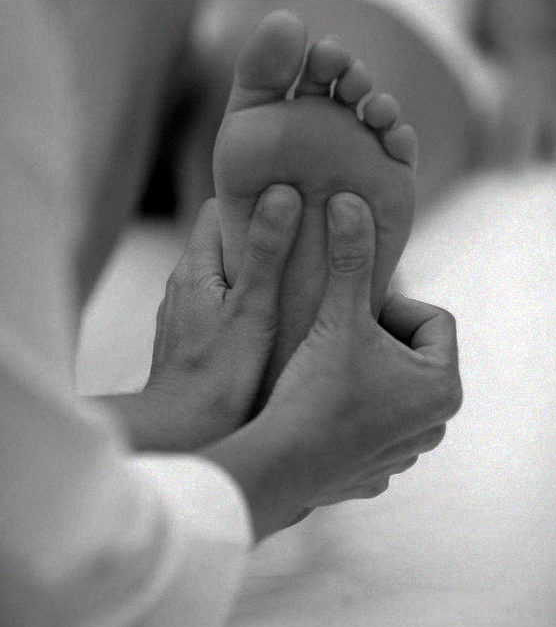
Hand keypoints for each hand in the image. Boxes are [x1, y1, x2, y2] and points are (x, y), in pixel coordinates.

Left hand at [108, 184, 301, 450]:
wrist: (181, 433)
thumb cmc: (219, 376)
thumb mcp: (252, 309)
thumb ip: (267, 253)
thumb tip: (281, 193)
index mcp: (194, 269)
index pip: (217, 209)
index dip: (251, 201)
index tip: (288, 205)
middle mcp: (181, 286)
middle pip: (222, 243)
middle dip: (259, 238)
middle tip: (303, 242)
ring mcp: (183, 315)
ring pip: (221, 278)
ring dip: (253, 275)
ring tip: (295, 282)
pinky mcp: (189, 341)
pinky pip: (218, 307)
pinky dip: (242, 304)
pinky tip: (271, 323)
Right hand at [204, 193, 461, 539]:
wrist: (280, 464)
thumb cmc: (316, 391)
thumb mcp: (337, 317)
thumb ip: (350, 258)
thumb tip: (351, 200)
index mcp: (441, 385)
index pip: (432, 319)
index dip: (392, 304)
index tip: (353, 308)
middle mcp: (434, 424)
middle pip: (410, 355)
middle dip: (375, 338)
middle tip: (336, 332)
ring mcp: (405, 453)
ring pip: (389, 391)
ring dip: (362, 373)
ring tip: (322, 365)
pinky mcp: (375, 474)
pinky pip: (369, 427)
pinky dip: (348, 411)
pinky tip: (316, 404)